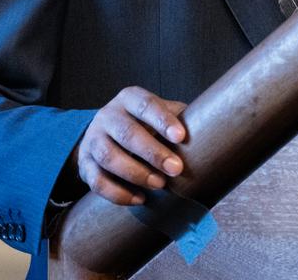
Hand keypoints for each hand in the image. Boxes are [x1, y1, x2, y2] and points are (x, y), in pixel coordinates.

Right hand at [73, 86, 187, 205]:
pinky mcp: (84, 165)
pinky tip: (140, 199)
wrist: (106, 135)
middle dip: (153, 153)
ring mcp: (93, 140)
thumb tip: (212, 131)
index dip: (163, 120)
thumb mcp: (160, 113)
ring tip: (160, 185)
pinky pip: (96, 182)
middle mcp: (108, 116)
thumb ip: (180, 117)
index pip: (146, 104)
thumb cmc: (145, 123)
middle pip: (128, 133)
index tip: (181, 137)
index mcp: (129, 98)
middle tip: (176, 170)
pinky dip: (118, 193)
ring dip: (136, 174)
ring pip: (109, 157)